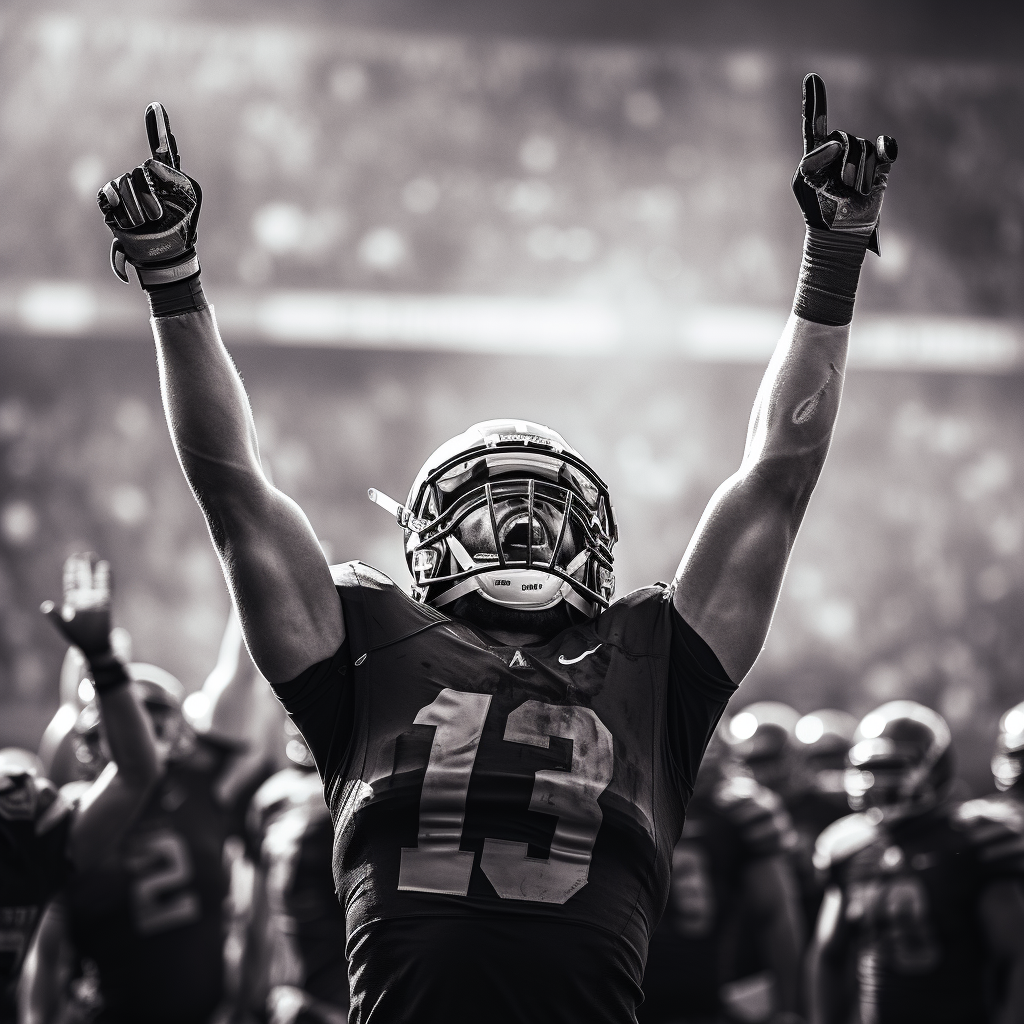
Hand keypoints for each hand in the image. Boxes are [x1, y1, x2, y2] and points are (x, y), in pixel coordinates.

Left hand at [41, 553, 112, 657]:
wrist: (94, 645)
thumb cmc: (77, 637)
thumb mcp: (63, 625)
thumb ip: (55, 615)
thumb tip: (45, 606)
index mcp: (72, 601)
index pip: (71, 582)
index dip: (71, 570)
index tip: (72, 559)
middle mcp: (84, 598)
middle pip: (83, 578)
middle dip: (82, 566)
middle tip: (83, 553)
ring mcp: (96, 599)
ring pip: (94, 580)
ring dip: (94, 569)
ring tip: (93, 556)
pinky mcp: (106, 602)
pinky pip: (107, 586)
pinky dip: (106, 576)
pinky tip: (105, 567)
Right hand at [97, 103, 202, 286]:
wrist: (164, 254)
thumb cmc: (180, 230)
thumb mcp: (188, 200)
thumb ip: (174, 175)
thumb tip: (149, 164)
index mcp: (168, 177)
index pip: (162, 149)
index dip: (158, 128)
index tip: (156, 105)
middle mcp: (146, 179)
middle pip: (140, 172)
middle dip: (149, 195)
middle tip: (160, 215)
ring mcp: (127, 189)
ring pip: (125, 185)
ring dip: (138, 209)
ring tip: (148, 223)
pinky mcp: (111, 203)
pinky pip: (109, 194)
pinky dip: (118, 205)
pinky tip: (126, 216)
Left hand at [792, 73, 896, 253]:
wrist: (843, 232)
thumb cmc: (820, 210)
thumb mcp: (807, 186)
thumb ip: (813, 163)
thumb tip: (836, 144)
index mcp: (816, 153)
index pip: (815, 122)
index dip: (815, 100)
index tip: (812, 78)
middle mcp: (839, 149)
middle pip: (845, 139)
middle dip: (843, 166)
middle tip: (839, 189)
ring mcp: (860, 156)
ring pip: (864, 149)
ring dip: (860, 174)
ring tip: (853, 192)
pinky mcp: (880, 165)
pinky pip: (886, 148)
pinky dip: (886, 150)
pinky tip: (887, 157)